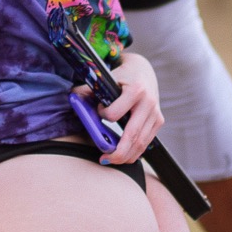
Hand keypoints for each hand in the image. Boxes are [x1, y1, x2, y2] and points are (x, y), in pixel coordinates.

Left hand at [97, 49, 162, 166]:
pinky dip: (135, 152)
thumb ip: (88, 90)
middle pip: (132, 135)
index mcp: (135, 90)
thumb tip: (73, 99)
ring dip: (126, 156)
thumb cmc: (121, 77)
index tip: (99, 112)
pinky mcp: (158, 121)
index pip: (115, 113)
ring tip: (111, 160)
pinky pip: (146, 142)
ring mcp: (155, 113)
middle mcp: (148, 103)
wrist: (143, 71)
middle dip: (117, 152)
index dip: (103, 116)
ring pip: (141, 143)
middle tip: (103, 159)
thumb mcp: (106, 79)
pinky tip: (124, 156)